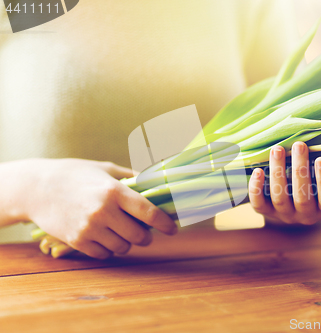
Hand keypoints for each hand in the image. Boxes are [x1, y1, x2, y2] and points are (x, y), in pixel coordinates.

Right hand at [22, 159, 176, 258]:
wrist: (37, 187)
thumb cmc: (76, 174)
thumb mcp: (106, 169)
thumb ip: (133, 178)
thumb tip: (158, 183)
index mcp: (114, 191)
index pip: (149, 212)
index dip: (165, 223)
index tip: (173, 228)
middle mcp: (104, 211)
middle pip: (140, 236)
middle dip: (147, 236)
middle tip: (145, 232)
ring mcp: (89, 228)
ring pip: (123, 247)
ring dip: (128, 243)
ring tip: (122, 232)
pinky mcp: (77, 241)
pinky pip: (104, 254)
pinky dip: (109, 249)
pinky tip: (105, 237)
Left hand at [249, 142, 320, 224]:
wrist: (296, 203)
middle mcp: (306, 216)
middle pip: (301, 197)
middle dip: (299, 170)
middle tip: (298, 145)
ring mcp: (285, 215)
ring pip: (279, 197)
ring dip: (278, 173)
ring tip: (278, 149)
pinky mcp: (267, 212)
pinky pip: (259, 204)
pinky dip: (256, 188)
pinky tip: (257, 170)